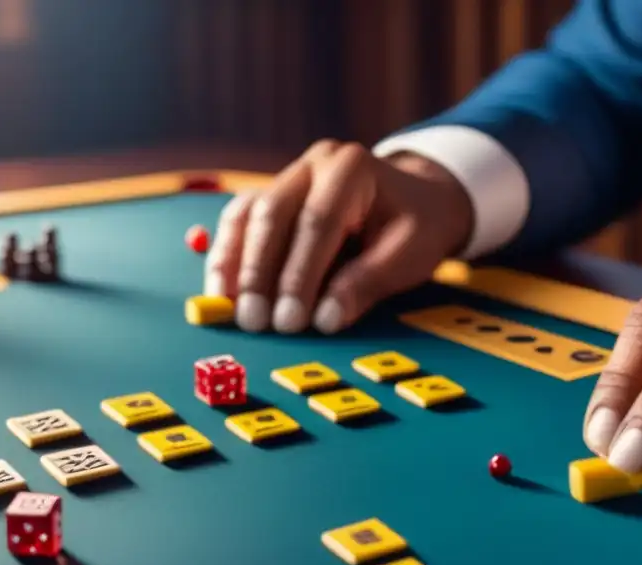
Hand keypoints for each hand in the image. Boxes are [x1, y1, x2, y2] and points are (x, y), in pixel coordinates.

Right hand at [204, 141, 473, 333]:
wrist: (419, 200)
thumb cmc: (418, 227)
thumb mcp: (411, 254)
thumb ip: (368, 283)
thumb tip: (325, 319)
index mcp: (351, 168)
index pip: (318, 222)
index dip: (300, 275)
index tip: (290, 321)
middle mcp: (313, 165)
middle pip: (273, 215)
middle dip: (260, 274)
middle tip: (254, 322)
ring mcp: (289, 177)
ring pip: (247, 215)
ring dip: (233, 265)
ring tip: (225, 309)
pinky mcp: (273, 196)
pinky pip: (240, 221)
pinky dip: (229, 256)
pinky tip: (223, 292)